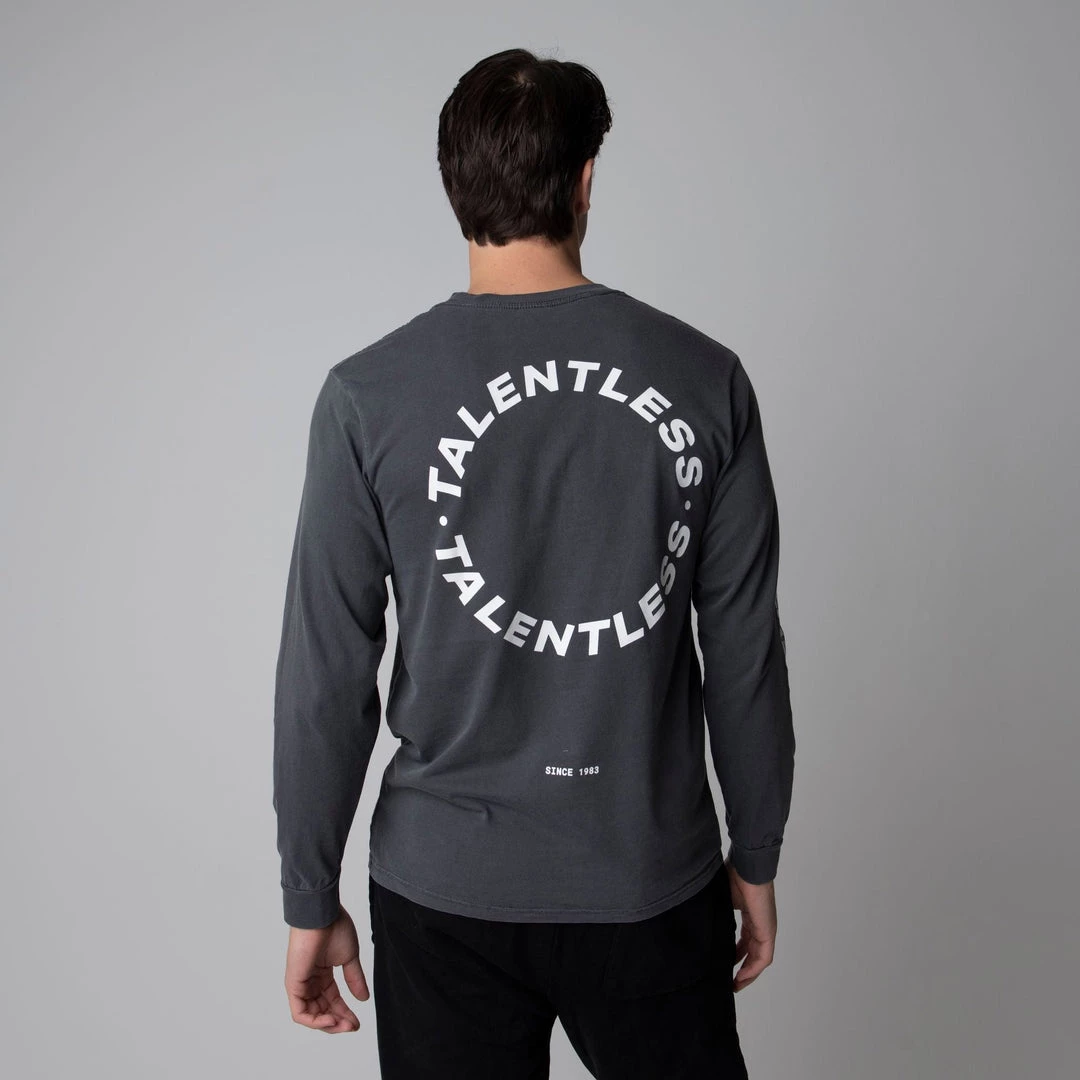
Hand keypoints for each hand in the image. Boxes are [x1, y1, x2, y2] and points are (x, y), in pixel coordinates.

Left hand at [284, 905, 369, 1032]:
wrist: (322, 914)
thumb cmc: (334, 928)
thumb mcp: (349, 958)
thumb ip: (354, 979)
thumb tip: (363, 999)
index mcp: (322, 973)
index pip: (332, 1000)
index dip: (345, 1013)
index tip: (357, 1022)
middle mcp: (310, 981)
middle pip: (322, 1010)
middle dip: (338, 1021)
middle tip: (352, 1027)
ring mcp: (300, 983)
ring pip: (311, 1015)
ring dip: (328, 1024)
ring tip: (344, 1025)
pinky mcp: (293, 984)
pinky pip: (300, 1012)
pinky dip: (315, 1021)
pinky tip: (331, 1020)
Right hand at [724, 855, 777, 991]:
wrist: (747, 868)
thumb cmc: (734, 875)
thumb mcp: (723, 898)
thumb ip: (717, 910)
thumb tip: (700, 916)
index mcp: (749, 915)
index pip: (744, 940)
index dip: (735, 954)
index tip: (723, 964)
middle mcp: (759, 924)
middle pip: (752, 952)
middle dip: (741, 968)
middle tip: (729, 981)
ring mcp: (765, 929)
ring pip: (758, 959)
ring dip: (747, 974)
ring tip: (735, 985)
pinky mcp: (767, 933)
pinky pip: (763, 958)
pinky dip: (752, 970)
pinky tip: (741, 978)